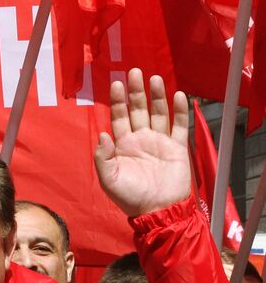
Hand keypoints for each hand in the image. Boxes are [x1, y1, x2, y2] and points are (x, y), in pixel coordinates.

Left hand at [93, 69, 191, 217]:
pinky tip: (179, 95)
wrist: (158, 210)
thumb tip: (102, 134)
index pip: (119, 117)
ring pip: (159, 113)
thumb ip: (103, 158)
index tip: (116, 83)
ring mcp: (160, 142)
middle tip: (134, 71)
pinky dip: (180, 111)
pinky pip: (179, 125)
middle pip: (138, 109)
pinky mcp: (178, 147)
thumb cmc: (130, 197)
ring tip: (154, 78)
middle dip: (136, 92)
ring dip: (157, 96)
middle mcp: (141, 139)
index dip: (118, 101)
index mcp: (123, 145)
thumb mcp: (109, 180)